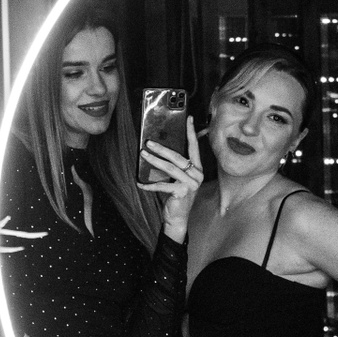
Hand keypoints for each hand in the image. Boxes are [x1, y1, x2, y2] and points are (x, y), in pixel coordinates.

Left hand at [136, 117, 203, 241]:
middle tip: (148, 142)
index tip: (189, 119)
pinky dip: (149, 185)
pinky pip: (163, 186)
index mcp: (197, 169)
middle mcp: (197, 175)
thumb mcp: (179, 179)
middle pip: (178, 157)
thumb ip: (176, 166)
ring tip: (143, 154)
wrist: (178, 217)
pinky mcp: (182, 193)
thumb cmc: (177, 195)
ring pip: (170, 168)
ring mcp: (191, 184)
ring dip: (154, 161)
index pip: (194, 147)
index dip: (191, 133)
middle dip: (162, 148)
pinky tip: (139, 183)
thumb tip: (160, 148)